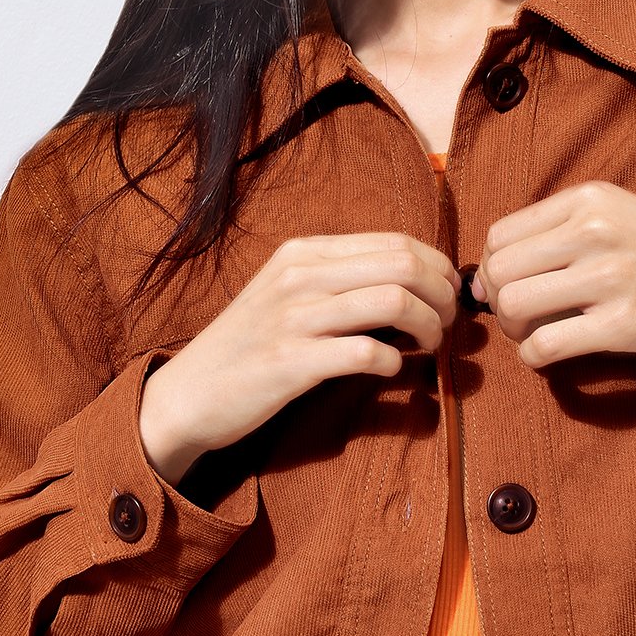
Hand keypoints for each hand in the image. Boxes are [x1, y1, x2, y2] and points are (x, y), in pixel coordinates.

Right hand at [139, 233, 461, 483]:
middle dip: (443, 295)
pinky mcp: (291, 362)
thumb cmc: (251, 345)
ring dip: (429, 327)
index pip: (397, 241)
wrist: (188, 394)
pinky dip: (393, 362)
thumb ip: (341, 279)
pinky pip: (366, 352)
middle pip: (405, 264)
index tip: (447, 296)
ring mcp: (294, 317)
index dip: (438, 268)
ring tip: (429, 347)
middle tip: (447, 324)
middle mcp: (301, 275)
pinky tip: (390, 370)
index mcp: (305, 252)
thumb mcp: (290, 292)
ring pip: (394, 301)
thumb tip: (413, 280)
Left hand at [470, 181, 635, 369]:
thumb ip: (559, 231)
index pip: (501, 235)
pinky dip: (533, 356)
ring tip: (534, 333)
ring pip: (513, 305)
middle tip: (519, 316)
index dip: (493, 268)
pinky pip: (544, 345)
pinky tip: (547, 354)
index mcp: (588, 200)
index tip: (509, 286)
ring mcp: (608, 278)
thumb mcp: (617, 213)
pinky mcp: (622, 325)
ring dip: (513, 329)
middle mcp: (593, 232)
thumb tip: (489, 274)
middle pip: (499, 270)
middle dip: (498, 300)